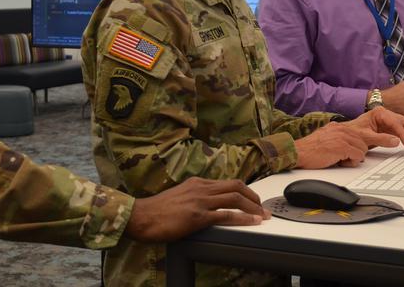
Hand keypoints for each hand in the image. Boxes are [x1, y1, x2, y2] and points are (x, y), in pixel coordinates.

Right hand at [125, 177, 267, 241]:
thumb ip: (194, 197)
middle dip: (253, 196)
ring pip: (234, 198)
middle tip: (262, 207)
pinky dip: (242, 218)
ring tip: (262, 215)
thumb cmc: (156, 211)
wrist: (141, 217)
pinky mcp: (197, 216)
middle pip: (235, 186)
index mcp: (196, 183)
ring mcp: (200, 201)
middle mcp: (200, 188)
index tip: (252, 199)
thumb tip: (208, 205)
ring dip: (252, 207)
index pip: (226, 182)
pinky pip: (225, 215)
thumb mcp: (179, 197)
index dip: (243, 190)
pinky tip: (252, 222)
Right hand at [294, 123, 400, 168]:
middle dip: (356, 153)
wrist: (297, 152)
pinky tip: (339, 161)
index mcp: (337, 127)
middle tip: (344, 158)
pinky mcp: (342, 146)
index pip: (358, 134)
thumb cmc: (309, 150)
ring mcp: (342, 137)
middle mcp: (341, 129)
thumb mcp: (325, 139)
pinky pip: (358, 156)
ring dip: (353, 158)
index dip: (359, 145)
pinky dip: (351, 162)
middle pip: (363, 142)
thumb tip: (348, 148)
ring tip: (339, 160)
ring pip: (363, 149)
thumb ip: (338, 139)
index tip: (359, 150)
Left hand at [345, 107, 403, 150]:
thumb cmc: (353, 132)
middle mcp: (387, 114)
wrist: (348, 134)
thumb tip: (396, 141)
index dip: (403, 133)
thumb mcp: (365, 136)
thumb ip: (380, 139)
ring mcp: (390, 121)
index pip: (396, 122)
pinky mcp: (391, 128)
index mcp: (379, 113)